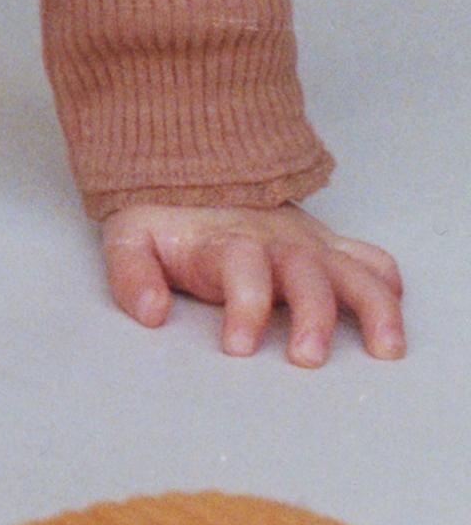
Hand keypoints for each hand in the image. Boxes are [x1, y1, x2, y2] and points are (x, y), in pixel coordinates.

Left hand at [101, 201, 404, 366]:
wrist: (188, 167)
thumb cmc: (163, 218)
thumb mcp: (130, 239)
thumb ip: (132, 275)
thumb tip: (150, 313)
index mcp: (225, 242)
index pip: (241, 268)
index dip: (244, 305)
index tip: (238, 345)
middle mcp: (274, 241)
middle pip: (303, 271)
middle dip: (311, 315)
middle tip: (306, 358)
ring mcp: (306, 242)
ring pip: (350, 268)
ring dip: (371, 306)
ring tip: (384, 348)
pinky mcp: (326, 245)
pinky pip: (367, 258)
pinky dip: (386, 283)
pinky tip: (392, 314)